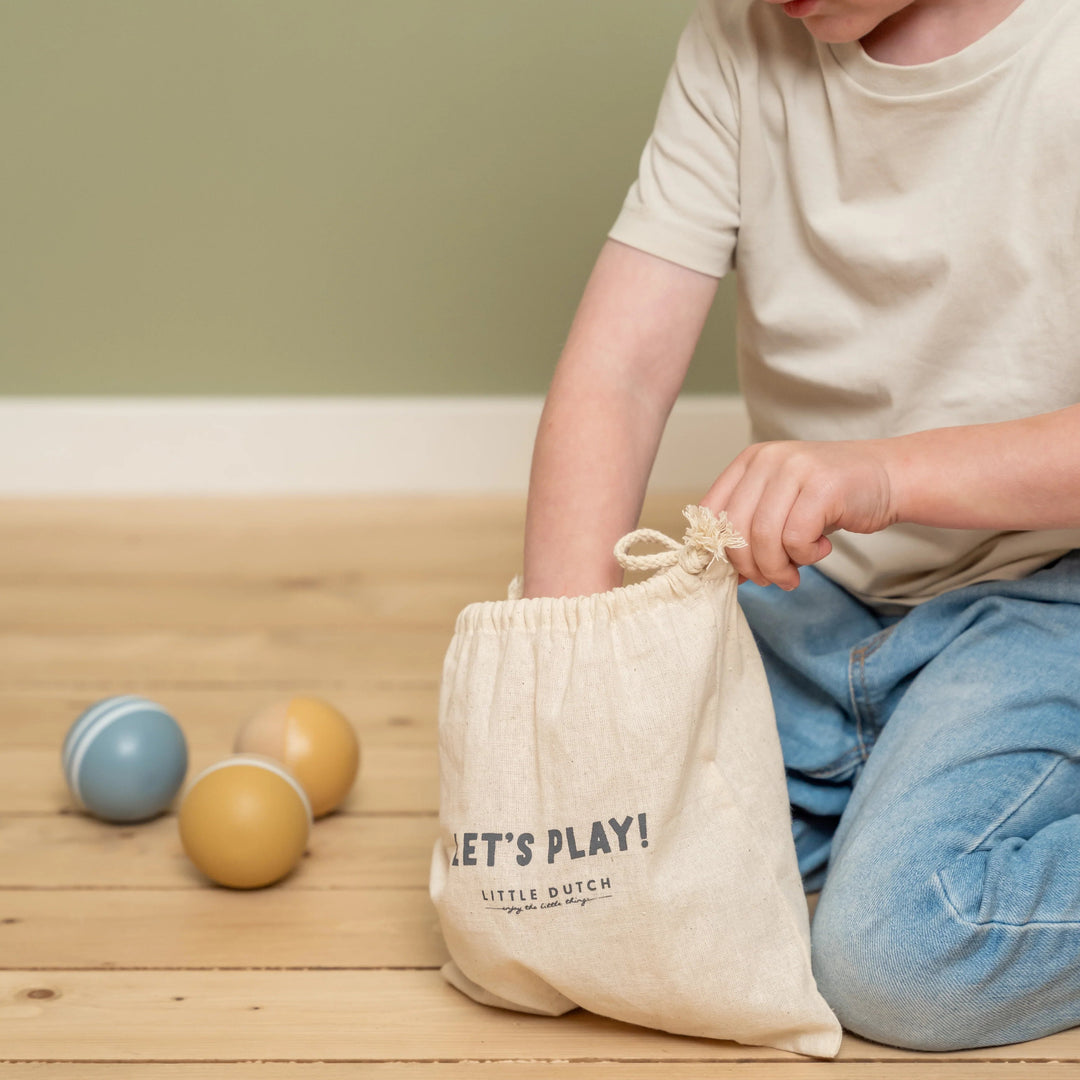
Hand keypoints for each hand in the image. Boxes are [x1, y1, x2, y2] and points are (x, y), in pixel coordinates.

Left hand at [700, 439, 897, 589]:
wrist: (888, 478)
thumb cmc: (830, 500)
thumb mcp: (781, 507)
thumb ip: (750, 531)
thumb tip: (723, 574)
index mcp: (749, 461)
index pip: (709, 512)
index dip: (718, 549)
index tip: (739, 572)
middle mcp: (767, 459)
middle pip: (734, 529)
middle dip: (749, 567)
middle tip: (770, 580)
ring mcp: (795, 469)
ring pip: (763, 537)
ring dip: (777, 568)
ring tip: (793, 574)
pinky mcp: (822, 486)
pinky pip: (796, 539)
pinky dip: (806, 556)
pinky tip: (822, 548)